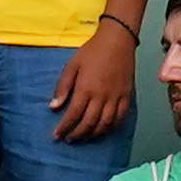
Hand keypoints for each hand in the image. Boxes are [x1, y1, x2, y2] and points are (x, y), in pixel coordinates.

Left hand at [53, 22, 135, 139]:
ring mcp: (116, 98)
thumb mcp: (71, 65)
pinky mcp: (126, 97)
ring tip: (84, 137)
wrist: (117, 42)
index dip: (64, 127)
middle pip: (88, 123)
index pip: (73, 115)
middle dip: (77, 134)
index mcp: (85, 88)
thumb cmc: (91, 52)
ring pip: (104, 125)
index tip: (56, 135)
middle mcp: (101, 97)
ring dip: (93, 134)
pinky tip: (103, 131)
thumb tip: (53, 107)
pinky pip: (120, 119)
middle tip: (68, 139)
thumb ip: (62, 87)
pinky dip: (110, 128)